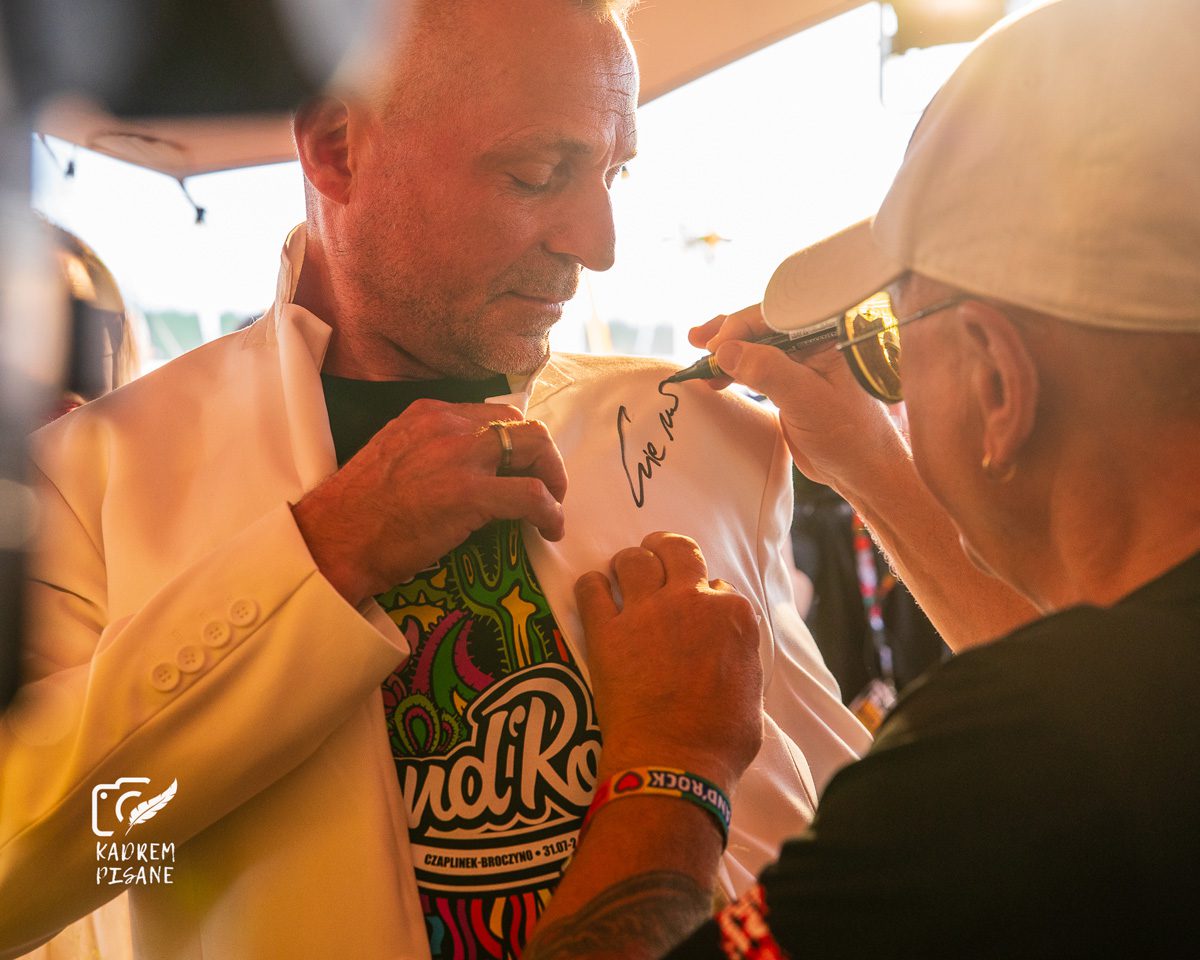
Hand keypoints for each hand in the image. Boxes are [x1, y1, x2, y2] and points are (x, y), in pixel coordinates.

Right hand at [293, 400, 567, 604]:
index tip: (520, 468)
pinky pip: (532, 496)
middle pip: (523, 424)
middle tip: (545, 486)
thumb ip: (431, 452)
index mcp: (429, 414)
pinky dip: (550, 512)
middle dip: (543, 456)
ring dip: (553, 478)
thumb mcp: (394, 458)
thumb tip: (467, 472)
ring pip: (536, 447)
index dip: (516, 442)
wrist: (332, 540)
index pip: (493, 414)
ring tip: (551, 508)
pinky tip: (548, 529)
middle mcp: (447, 425)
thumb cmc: (357, 513)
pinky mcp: (470, 493)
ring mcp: (460, 456)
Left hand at [575, 532, 762, 793]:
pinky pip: (590, 590)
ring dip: (627, 563)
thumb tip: (730, 653)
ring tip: (620, 574)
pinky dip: (590, 587)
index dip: (705, 595)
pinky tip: (592, 592)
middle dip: (664, 547)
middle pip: (676, 550)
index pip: (719, 585)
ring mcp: (646, 612)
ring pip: (632, 560)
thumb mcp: (752, 691)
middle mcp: (691, 601)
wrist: (675, 762)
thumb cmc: (720, 739)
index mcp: (732, 615)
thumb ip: (739, 656)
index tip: (696, 606)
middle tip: (654, 552)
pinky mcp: (606, 631)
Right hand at [689, 304, 906, 493]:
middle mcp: (817, 340)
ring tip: (700, 356)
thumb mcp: (805, 400)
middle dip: (728, 333)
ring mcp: (804, 360)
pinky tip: (717, 374)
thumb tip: (726, 351)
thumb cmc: (848, 435)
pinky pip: (760, 365)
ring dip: (727, 351)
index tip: (715, 346)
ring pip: (758, 345)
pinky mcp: (793, 379)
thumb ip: (767, 371)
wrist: (861, 469)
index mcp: (829, 333)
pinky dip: (736, 368)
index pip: (776, 315)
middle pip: (763, 325)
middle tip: (698, 342)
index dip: (741, 326)